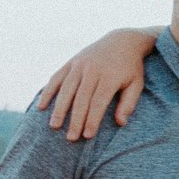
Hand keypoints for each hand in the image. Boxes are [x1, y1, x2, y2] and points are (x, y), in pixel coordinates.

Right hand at [35, 27, 159, 141]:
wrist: (122, 41)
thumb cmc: (130, 68)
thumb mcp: (136, 84)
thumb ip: (129, 103)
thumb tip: (120, 123)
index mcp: (110, 77)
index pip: (98, 102)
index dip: (92, 119)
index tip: (87, 135)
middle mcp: (93, 70)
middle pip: (81, 98)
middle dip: (75, 119)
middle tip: (71, 138)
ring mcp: (80, 65)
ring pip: (66, 89)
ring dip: (59, 109)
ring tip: (54, 126)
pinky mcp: (71, 62)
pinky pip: (56, 78)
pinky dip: (48, 92)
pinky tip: (41, 106)